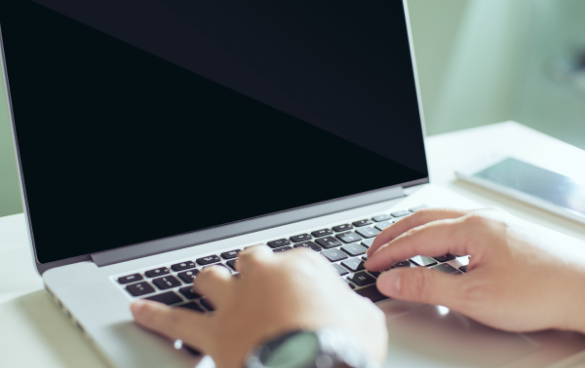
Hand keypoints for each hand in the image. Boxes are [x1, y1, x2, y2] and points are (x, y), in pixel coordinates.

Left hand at [131, 246, 387, 367]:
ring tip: (206, 288)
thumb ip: (352, 308)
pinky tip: (138, 309)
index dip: (297, 281)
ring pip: (210, 278)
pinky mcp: (213, 333)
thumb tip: (348, 311)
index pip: (295, 261)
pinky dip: (154, 314)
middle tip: (258, 289)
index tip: (302, 299)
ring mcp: (235, 302)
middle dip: (253, 271)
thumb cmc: (345, 348)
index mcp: (302, 267)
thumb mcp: (367, 323)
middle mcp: (264, 276)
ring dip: (208, 283)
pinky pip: (174, 321)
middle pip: (251, 260)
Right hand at [364, 208, 584, 333]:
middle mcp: (479, 218)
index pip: (414, 237)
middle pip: (423, 218)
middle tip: (374, 250)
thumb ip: (426, 286)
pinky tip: (436, 247)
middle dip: (394, 234)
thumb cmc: (540, 292)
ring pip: (440, 218)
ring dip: (413, 230)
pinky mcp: (503, 232)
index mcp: (470, 228)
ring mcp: (493, 222)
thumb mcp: (474, 296)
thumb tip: (391, 279)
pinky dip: (434, 233)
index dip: (388, 252)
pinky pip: (457, 224)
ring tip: (397, 245)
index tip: (371, 264)